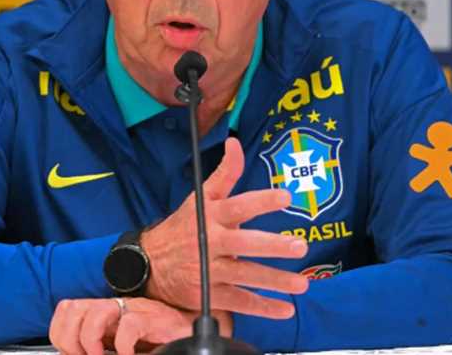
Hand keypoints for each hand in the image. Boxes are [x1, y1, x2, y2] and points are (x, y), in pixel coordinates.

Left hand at [50, 297, 226, 354]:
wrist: (193, 333)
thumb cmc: (160, 342)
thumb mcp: (121, 346)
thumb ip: (102, 348)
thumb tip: (76, 354)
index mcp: (105, 314)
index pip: (66, 310)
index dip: (61, 334)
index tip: (74, 354)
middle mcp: (117, 308)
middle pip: (72, 308)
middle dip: (72, 339)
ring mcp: (135, 310)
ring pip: (96, 311)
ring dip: (92, 341)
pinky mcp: (155, 318)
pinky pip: (130, 324)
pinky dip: (124, 346)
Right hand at [141, 137, 308, 318]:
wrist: (150, 263)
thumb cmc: (184, 227)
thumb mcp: (201, 197)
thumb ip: (225, 173)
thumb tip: (235, 143)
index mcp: (211, 215)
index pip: (238, 205)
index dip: (261, 201)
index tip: (286, 197)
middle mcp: (210, 242)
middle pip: (243, 244)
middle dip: (272, 245)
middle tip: (300, 246)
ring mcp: (209, 270)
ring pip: (245, 276)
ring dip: (275, 281)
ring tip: (302, 284)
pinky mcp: (208, 295)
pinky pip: (239, 302)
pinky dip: (263, 307)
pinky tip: (285, 309)